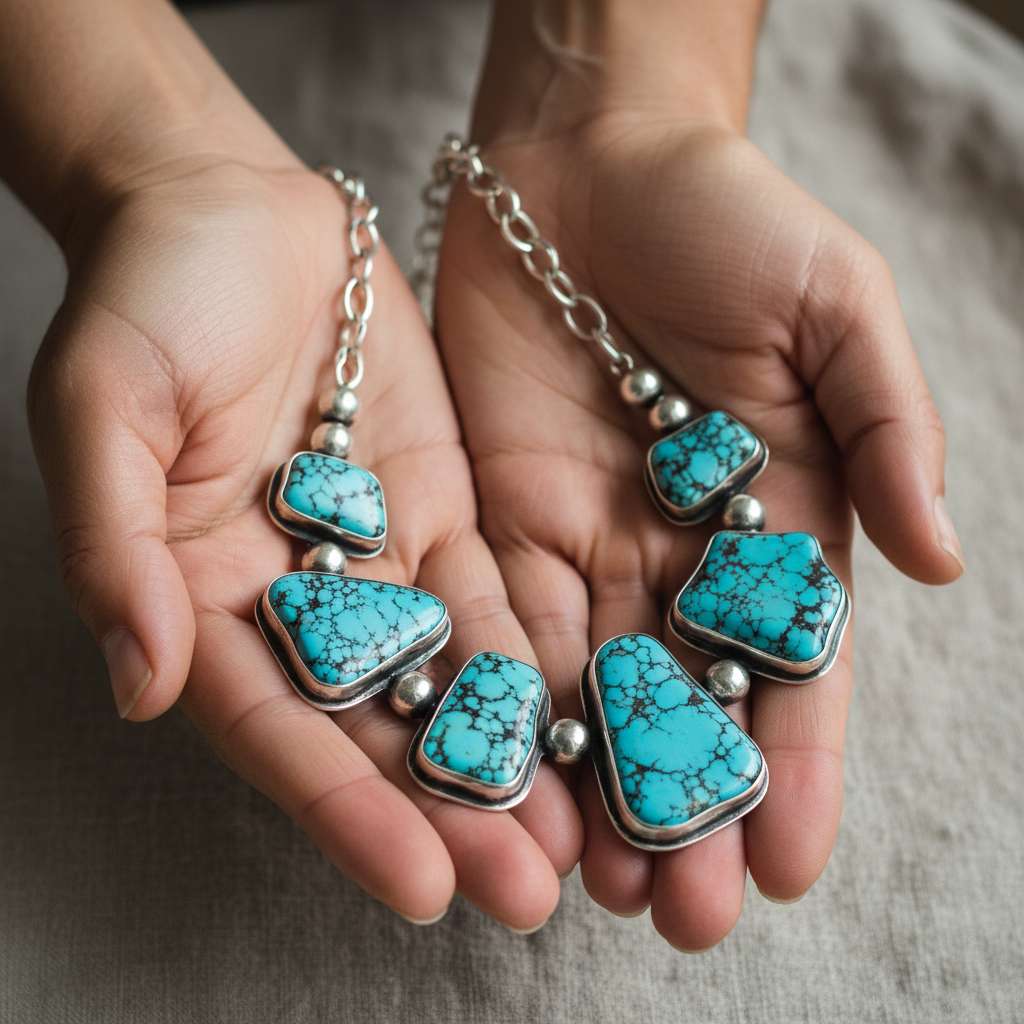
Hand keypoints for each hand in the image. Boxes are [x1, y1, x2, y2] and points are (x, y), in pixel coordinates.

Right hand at [27, 150, 581, 927]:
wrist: (231, 212)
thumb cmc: (147, 298)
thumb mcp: (102, 406)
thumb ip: (112, 544)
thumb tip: (137, 684)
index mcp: (201, 600)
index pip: (278, 728)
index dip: (344, 810)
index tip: (422, 886)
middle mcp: (293, 601)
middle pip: (376, 728)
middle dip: (451, 814)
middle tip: (530, 894)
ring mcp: (374, 561)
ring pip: (448, 679)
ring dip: (510, 759)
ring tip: (581, 839)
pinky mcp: (440, 511)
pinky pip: (493, 596)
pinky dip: (538, 659)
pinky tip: (594, 717)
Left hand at [434, 116, 962, 946]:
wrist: (587, 167)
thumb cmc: (729, 219)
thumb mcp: (837, 310)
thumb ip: (890, 432)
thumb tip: (942, 565)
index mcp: (784, 518)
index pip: (793, 667)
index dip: (797, 767)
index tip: (794, 867)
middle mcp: (686, 552)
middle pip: (691, 701)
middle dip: (691, 808)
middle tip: (685, 915)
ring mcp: (591, 543)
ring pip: (596, 691)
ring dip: (598, 790)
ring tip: (599, 888)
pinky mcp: (505, 520)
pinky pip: (512, 629)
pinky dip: (517, 710)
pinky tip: (517, 786)